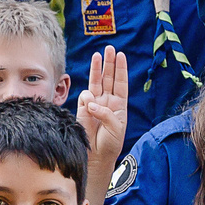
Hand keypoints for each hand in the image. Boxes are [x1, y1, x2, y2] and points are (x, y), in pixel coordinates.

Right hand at [78, 46, 129, 165]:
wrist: (96, 156)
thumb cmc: (110, 144)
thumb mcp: (115, 128)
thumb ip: (105, 114)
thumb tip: (91, 102)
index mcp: (119, 105)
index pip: (121, 83)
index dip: (121, 69)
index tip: (121, 55)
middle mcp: (107, 102)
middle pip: (109, 78)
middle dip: (109, 63)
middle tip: (110, 48)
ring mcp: (95, 104)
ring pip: (96, 82)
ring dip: (97, 68)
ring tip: (98, 54)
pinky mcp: (83, 109)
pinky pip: (84, 97)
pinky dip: (87, 98)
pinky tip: (90, 106)